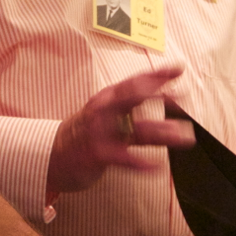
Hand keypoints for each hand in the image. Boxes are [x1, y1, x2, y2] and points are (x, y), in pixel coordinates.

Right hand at [47, 67, 191, 194]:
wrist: (50, 155)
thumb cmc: (84, 134)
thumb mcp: (103, 113)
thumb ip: (130, 106)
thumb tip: (165, 98)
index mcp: (107, 98)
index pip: (135, 82)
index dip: (157, 74)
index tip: (179, 69)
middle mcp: (104, 111)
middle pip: (133, 97)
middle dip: (159, 95)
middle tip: (183, 97)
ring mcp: (100, 132)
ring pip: (137, 130)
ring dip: (163, 132)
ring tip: (184, 136)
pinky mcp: (97, 154)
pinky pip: (124, 158)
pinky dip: (141, 163)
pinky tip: (156, 166)